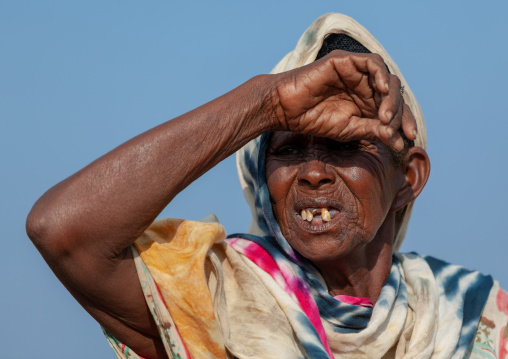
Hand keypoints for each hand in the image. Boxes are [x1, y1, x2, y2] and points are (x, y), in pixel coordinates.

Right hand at [271, 50, 416, 150]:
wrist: (286, 109)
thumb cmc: (313, 119)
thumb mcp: (349, 130)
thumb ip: (374, 131)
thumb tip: (401, 142)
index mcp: (366, 102)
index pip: (394, 109)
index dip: (405, 122)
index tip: (410, 139)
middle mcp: (364, 86)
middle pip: (393, 94)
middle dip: (400, 112)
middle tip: (395, 128)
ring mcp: (356, 72)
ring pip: (386, 78)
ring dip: (391, 97)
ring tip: (387, 116)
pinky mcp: (346, 60)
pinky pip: (372, 62)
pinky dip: (380, 74)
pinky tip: (381, 89)